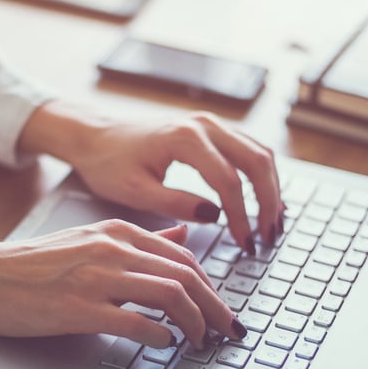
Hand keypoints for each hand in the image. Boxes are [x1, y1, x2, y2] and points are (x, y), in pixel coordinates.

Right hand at [0, 223, 246, 348]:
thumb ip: (138, 241)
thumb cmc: (31, 265)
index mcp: (117, 232)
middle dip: (215, 308)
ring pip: (169, 295)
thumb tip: (183, 236)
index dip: (212, 287)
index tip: (222, 311)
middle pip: (186, 275)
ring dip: (195, 323)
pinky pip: (135, 321)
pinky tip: (165, 345)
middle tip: (228, 332)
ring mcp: (95, 277)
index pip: (185, 256)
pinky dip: (160, 335)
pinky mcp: (78, 307)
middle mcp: (112, 249)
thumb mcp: (89, 240)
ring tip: (202, 342)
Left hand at [17, 101, 283, 251]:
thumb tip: (215, 216)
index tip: (244, 244)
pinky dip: (261, 176)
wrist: (95, 136)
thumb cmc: (108, 163)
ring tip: (272, 224)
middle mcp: (205, 124)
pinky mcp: (212, 131)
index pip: (229, 181)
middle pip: (256, 162)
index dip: (241, 217)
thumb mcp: (134, 191)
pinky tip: (264, 201)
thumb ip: (174, 203)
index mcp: (185, 138)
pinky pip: (249, 150)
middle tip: (268, 237)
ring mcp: (211, 124)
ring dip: (270, 188)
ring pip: (259, 153)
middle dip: (267, 202)